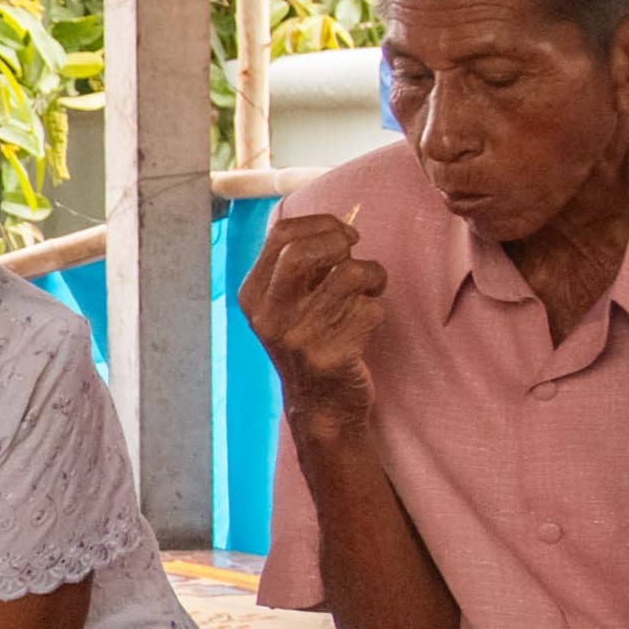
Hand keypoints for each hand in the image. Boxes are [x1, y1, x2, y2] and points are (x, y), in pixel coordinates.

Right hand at [239, 214, 385, 432]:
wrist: (320, 404)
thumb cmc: (310, 339)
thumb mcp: (284, 304)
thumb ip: (296, 266)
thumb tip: (338, 226)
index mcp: (253, 295)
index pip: (281, 234)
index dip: (322, 224)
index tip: (344, 236)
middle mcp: (269, 315)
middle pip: (304, 250)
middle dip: (340, 241)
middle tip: (355, 253)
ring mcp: (297, 338)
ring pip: (350, 275)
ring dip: (372, 276)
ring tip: (369, 289)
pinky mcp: (330, 356)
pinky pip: (370, 309)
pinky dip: (376, 311)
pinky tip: (366, 324)